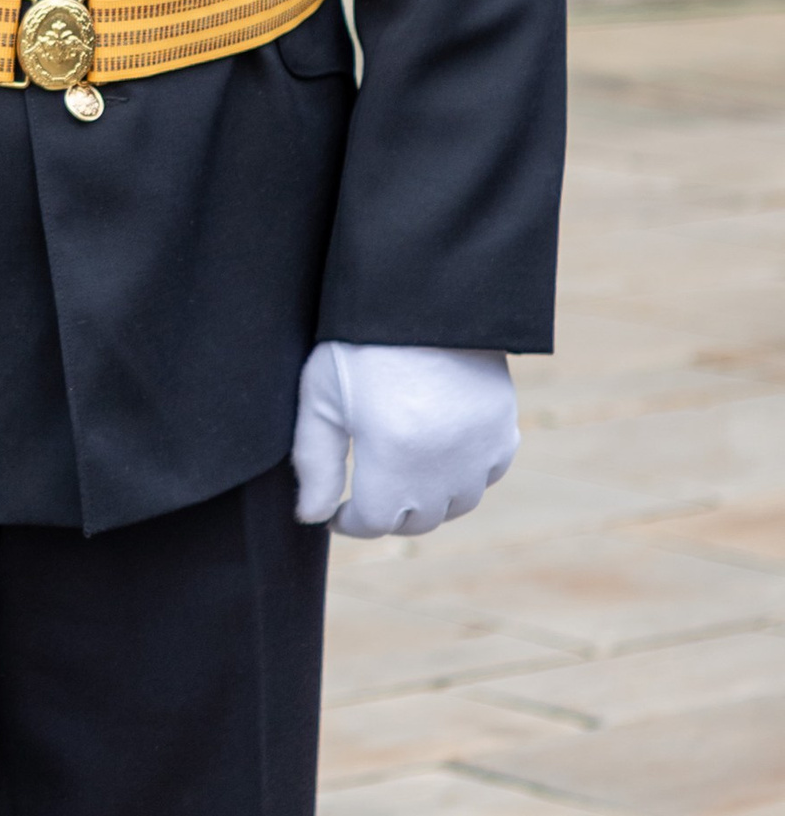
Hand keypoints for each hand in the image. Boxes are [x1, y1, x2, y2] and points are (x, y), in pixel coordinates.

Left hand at [292, 343, 517, 538]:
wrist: (425, 293)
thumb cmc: (361, 341)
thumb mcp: (321, 396)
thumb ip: (315, 462)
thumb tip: (311, 516)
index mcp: (392, 456)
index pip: (374, 522)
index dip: (349, 521)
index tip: (335, 511)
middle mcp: (442, 464)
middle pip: (417, 520)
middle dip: (388, 513)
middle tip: (367, 492)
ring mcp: (480, 449)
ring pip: (457, 504)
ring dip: (429, 500)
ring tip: (403, 476)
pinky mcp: (504, 428)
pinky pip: (488, 474)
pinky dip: (466, 475)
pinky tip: (442, 454)